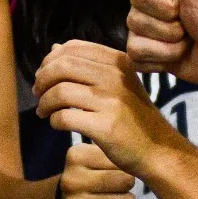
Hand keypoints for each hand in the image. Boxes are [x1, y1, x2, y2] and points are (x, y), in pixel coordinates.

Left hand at [32, 41, 181, 175]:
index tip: (43, 77)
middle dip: (42, 80)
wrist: (159, 149)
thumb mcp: (119, 83)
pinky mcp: (105, 127)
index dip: (50, 61)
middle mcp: (115, 77)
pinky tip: (57, 124)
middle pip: (62, 66)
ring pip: (59, 92)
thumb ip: (88, 65)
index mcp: (118, 62)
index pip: (72, 48)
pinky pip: (64, 117)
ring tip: (44, 112)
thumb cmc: (134, 117)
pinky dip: (54, 121)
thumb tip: (55, 48)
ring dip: (44, 103)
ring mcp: (111, 102)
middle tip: (38, 94)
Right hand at [60, 142, 136, 198]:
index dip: (125, 166)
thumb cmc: (90, 174)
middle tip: (119, 186)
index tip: (114, 170)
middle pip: (126, 181)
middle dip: (128, 184)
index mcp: (76, 156)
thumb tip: (139, 155)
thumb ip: (114, 149)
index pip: (121, 161)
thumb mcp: (96, 154)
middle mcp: (71, 181)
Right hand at [124, 0, 197, 88]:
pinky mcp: (154, 56)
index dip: (162, 4)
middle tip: (189, 26)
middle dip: (166, 27)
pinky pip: (137, 60)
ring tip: (187, 42)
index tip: (184, 5)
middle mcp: (155, 6)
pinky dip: (160, 61)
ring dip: (167, 47)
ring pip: (134, 41)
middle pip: (133, 18)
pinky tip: (178, 57)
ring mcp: (154, 32)